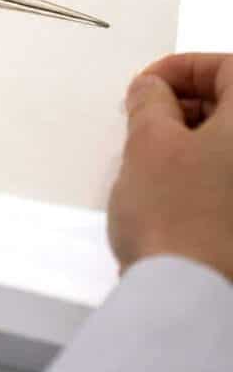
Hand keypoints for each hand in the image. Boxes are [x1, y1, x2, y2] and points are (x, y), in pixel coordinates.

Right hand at [108, 53, 232, 281]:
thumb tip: (155, 88)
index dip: (184, 67)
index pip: (230, 68)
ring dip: (202, 139)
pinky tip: (180, 191)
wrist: (195, 303)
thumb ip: (151, 101)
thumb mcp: (147, 143)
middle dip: (192, 103)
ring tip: (156, 159)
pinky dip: (215, 173)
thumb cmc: (174, 212)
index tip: (147, 85)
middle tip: (146, 120)